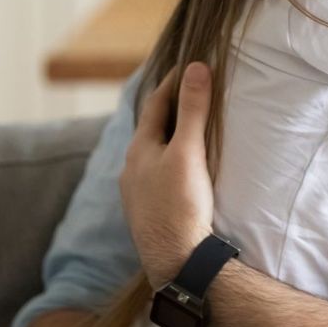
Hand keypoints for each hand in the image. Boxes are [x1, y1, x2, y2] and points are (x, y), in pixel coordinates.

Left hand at [120, 62, 216, 286]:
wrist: (175, 260)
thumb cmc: (180, 204)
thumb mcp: (189, 151)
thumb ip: (193, 109)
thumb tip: (196, 67)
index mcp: (139, 149)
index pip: (155, 104)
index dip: (173, 83)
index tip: (190, 66)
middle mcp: (131, 168)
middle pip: (152, 129)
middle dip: (171, 111)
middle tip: (193, 95)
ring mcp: (137, 192)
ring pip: (152, 155)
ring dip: (169, 140)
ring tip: (190, 132)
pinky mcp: (148, 212)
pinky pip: (157, 176)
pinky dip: (170, 163)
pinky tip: (182, 174)